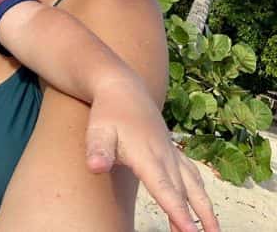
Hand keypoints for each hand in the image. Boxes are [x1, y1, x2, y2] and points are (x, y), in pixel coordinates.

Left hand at [85, 81, 219, 231]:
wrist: (123, 88)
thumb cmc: (108, 112)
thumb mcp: (96, 130)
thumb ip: (97, 150)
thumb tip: (94, 167)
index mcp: (147, 156)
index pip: (164, 189)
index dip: (177, 211)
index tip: (189, 231)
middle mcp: (165, 156)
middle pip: (184, 192)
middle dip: (198, 217)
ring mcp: (171, 153)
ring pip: (193, 184)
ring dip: (204, 207)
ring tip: (211, 230)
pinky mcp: (172, 150)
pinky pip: (192, 174)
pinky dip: (199, 191)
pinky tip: (201, 203)